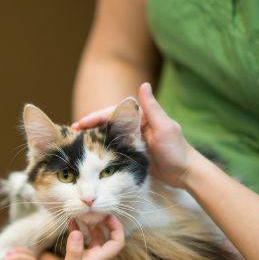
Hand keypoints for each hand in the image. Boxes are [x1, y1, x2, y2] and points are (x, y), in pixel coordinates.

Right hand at [44, 216, 124, 259]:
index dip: (117, 228)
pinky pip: (82, 242)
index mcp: (100, 258)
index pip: (117, 241)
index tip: (108, 216)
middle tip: (94, 211)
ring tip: (82, 214)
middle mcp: (97, 257)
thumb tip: (78, 231)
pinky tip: (71, 224)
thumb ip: (74, 250)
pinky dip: (78, 232)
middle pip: (107, 237)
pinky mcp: (79, 259)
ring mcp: (88, 258)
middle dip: (102, 223)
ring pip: (94, 238)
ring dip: (90, 226)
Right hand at [72, 83, 198, 187]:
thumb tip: (144, 85)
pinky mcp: (133, 152)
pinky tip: (91, 150)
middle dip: (91, 125)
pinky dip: (101, 146)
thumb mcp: (165, 128)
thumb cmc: (177, 151)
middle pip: (109, 121)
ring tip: (77, 139)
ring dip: (94, 135)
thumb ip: (152, 108)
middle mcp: (137, 125)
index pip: (115, 112)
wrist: (185, 174)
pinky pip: (114, 146)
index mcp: (143, 117)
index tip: (82, 123)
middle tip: (73, 130)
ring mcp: (134, 139)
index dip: (97, 116)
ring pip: (109, 133)